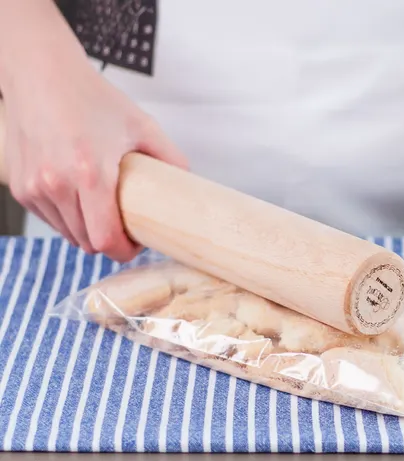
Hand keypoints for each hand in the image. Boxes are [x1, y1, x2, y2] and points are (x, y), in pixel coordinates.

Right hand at [3, 54, 187, 261]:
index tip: (136, 243)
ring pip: (69, 235)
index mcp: (89, 173)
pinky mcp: (21, 188)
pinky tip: (79, 197)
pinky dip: (68, 218)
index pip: (105, 240)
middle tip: (125, 224)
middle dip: (110, 241)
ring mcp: (34, 188)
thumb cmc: (90, 97)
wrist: (41, 74)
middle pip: (88, 243)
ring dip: (88, 231)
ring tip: (102, 208)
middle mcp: (56, 184)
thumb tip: (188, 186)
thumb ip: (171, 158)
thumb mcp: (142, 126)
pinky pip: (51, 221)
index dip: (124, 250)